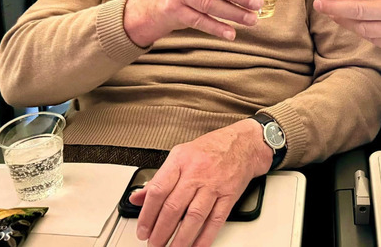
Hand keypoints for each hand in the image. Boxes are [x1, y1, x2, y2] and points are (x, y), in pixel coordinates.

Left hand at [130, 119, 272, 246]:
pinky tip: (196, 246)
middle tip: (153, 244)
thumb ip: (158, 178)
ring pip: (194, 216)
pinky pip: (216, 220)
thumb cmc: (211, 149)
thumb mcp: (180, 155)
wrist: (243, 144)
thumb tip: (137, 197)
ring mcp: (214, 185)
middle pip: (174, 206)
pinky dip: (205, 237)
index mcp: (180, 161)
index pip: (159, 190)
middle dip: (161, 230)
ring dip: (181, 238)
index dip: (147, 214)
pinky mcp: (229, 195)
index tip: (142, 229)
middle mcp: (197, 172)